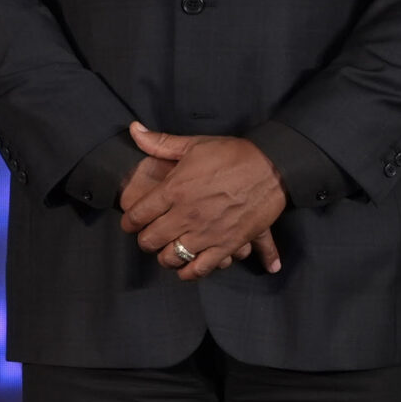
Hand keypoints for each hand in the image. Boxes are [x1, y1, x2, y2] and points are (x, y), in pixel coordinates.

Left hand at [120, 125, 286, 280]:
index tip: (131, 223)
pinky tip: (186, 267)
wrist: (272, 167)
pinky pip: (200, 269)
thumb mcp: (195, 144)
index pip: (137, 215)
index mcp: (174, 190)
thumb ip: (161, 142)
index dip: (129, 222)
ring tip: (168, 249)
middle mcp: (186, 215)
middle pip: (150, 240)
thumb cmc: (233, 154)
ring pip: (171, 257)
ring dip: (165, 256)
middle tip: (149, 236)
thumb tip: (133, 129)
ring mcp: (206, 233)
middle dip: (145, 240)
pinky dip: (189, 272)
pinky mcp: (226, 245)